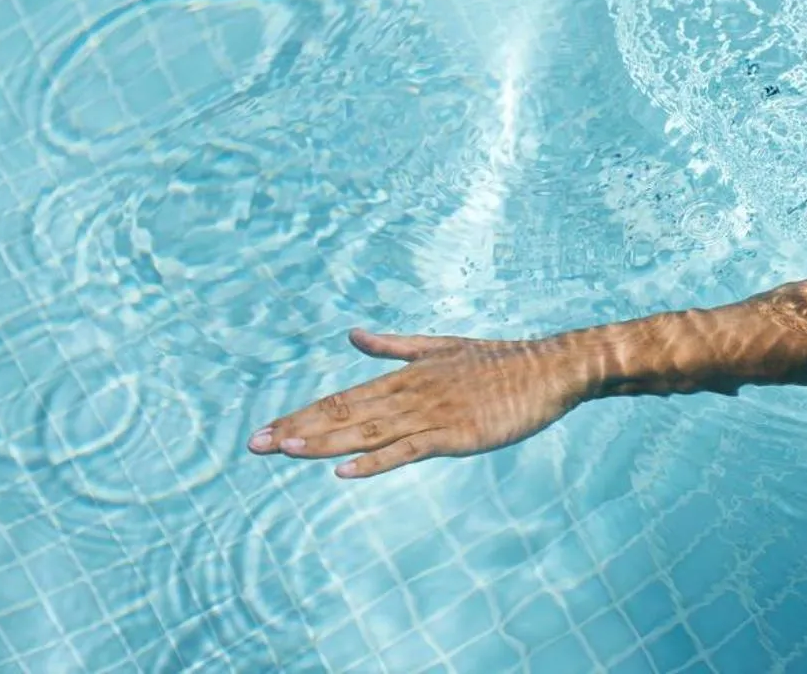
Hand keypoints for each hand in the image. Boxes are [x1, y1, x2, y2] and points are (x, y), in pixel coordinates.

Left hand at [248, 328, 590, 478]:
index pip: (344, 398)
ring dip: (326, 442)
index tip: (267, 430)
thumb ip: (394, 345)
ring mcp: (434, 413)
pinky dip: (377, 461)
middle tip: (255, 445)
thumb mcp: (441, 347)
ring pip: (370, 431)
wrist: (551, 369)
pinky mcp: (458, 434)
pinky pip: (410, 450)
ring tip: (287, 450)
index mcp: (408, 375)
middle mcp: (413, 393)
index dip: (304, 414)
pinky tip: (347, 471)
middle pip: (346, 414)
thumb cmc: (500, 362)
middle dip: (300, 429)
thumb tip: (352, 333)